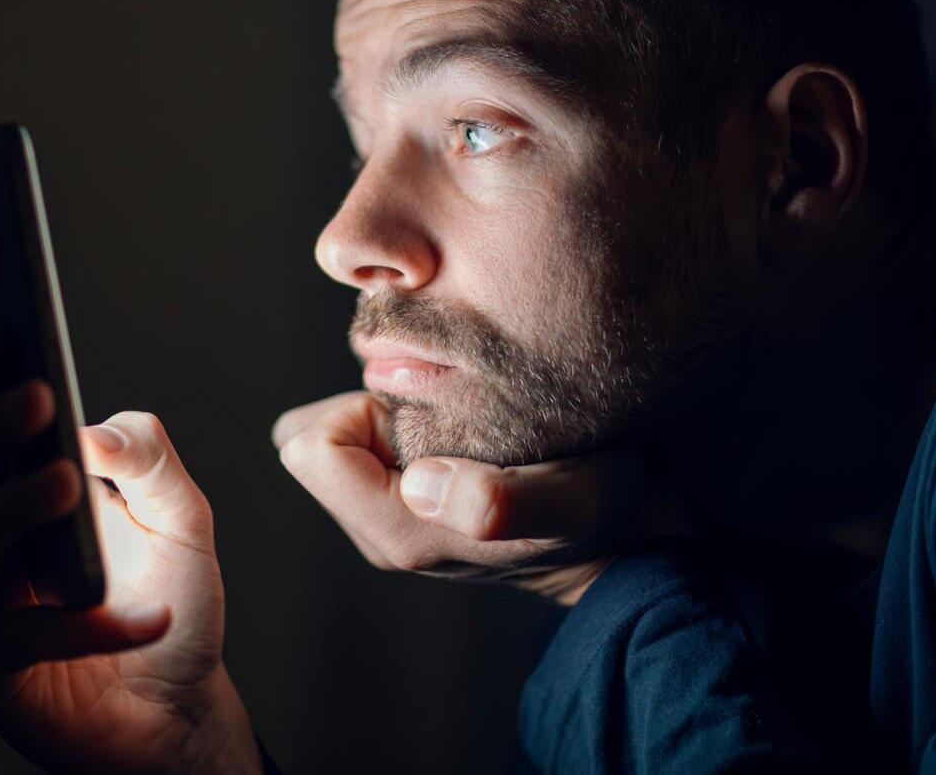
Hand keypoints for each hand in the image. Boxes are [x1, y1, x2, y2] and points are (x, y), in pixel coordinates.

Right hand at [0, 330, 259, 774]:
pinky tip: (140, 616)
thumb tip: (95, 428)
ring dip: (16, 506)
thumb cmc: (170, 600)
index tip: (0, 333)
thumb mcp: (183, 519)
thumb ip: (150, 461)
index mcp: (27, 484)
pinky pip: (11, 639)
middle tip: (36, 395)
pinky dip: (78, 625)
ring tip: (68, 482)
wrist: (177, 707)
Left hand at [272, 392, 686, 603]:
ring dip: (384, 408)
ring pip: (343, 436)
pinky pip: (368, 442)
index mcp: (397, 530)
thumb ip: (498, 501)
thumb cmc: (601, 512)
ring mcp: (393, 516)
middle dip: (363, 402)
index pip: (308, 446)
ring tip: (456, 406)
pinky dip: (401, 418)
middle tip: (437, 396)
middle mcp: (381, 529)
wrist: (627, 538)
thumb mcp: (572, 500)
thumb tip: (420, 485)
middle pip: (315, 438)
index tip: (423, 398)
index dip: (357, 406)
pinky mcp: (410, 499)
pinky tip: (460, 418)